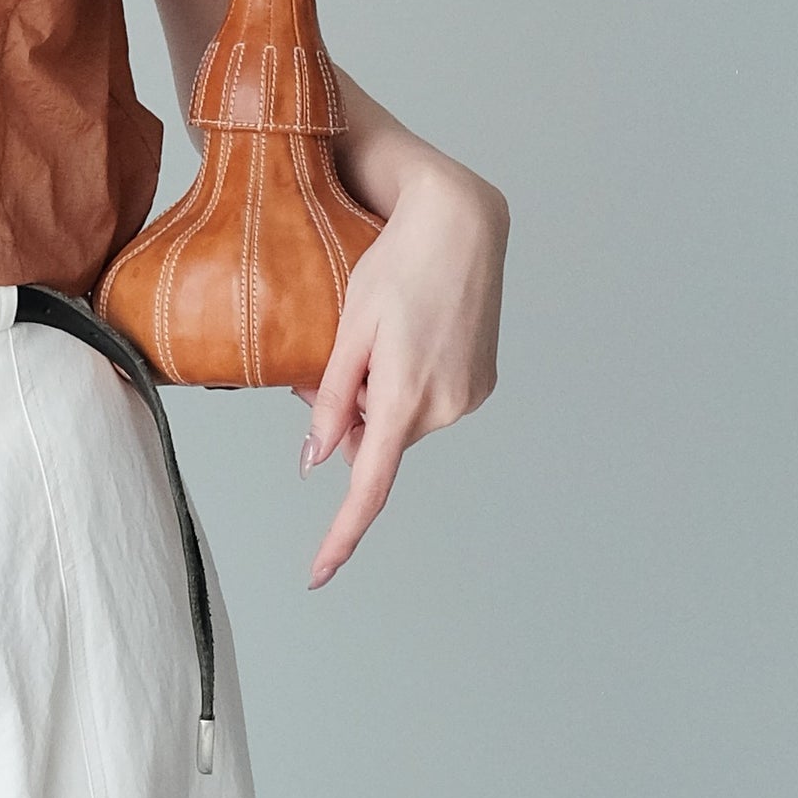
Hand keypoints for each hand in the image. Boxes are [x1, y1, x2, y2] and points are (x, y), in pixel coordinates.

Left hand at [302, 160, 506, 583]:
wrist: (463, 223)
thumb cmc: (399, 263)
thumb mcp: (351, 327)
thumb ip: (331, 397)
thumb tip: (316, 460)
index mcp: (404, 395)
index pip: (367, 485)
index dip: (340, 535)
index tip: (318, 574)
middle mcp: (445, 407)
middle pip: (377, 441)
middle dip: (352, 416)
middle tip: (342, 355)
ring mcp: (468, 398)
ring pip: (401, 422)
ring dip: (381, 397)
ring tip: (386, 333)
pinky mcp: (481, 385)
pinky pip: (428, 404)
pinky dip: (408, 386)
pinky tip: (412, 336)